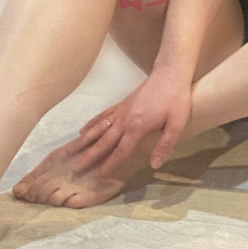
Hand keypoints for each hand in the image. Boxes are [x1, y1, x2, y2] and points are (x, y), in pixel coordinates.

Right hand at [65, 67, 192, 175]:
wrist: (170, 73)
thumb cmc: (176, 98)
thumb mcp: (177, 124)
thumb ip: (165, 145)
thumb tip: (154, 165)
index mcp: (137, 127)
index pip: (120, 150)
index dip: (109, 164)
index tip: (97, 176)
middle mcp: (125, 119)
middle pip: (103, 141)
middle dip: (89, 156)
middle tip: (75, 168)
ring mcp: (121, 110)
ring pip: (99, 128)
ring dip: (84, 140)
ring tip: (70, 151)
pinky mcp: (122, 103)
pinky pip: (103, 115)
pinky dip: (92, 123)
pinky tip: (83, 129)